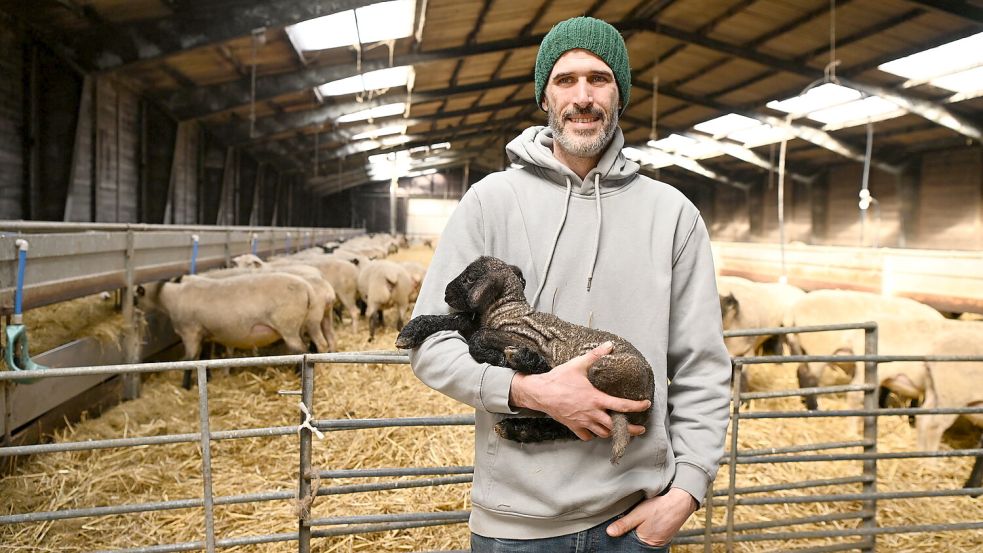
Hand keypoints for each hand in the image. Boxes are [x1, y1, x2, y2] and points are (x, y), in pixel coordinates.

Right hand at [509, 341, 650, 440]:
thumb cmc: (559, 379)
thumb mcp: (579, 364)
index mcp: (596, 399)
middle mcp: (592, 413)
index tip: (646, 405)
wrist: (540, 393)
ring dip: (612, 432)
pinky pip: (586, 436)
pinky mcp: (573, 426)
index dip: (637, 406)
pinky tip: (595, 430)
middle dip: (631, 430)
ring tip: (619, 430)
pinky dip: (593, 435)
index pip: (623, 405)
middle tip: (640, 429)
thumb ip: (596, 355)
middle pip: (616, 426)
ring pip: (603, 433)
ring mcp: (582, 422)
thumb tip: (610, 345)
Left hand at [605, 488, 696, 545]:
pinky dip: (648, 530)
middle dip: (633, 533)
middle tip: (634, 521)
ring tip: (642, 521)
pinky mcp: (665, 536)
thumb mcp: (638, 514)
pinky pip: (652, 535)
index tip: (623, 526)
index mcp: (646, 541)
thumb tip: (609, 532)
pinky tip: (648, 522)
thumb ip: (624, 524)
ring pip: (645, 538)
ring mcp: (661, 540)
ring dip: (641, 531)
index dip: (625, 534)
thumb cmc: (660, 507)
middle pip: (637, 541)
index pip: (630, 543)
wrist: (680, 502)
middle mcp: (654, 544)